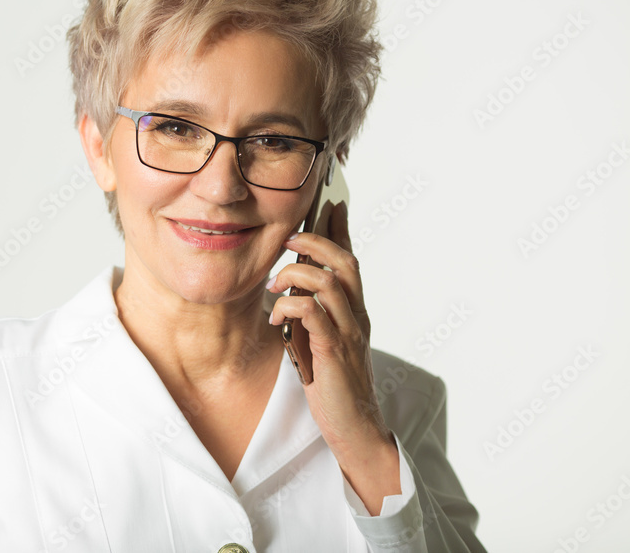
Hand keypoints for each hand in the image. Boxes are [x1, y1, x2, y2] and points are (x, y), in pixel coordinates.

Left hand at [265, 201, 399, 514]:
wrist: (354, 429)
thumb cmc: (332, 385)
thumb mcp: (320, 341)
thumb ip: (312, 314)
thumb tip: (291, 289)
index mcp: (354, 312)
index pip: (351, 261)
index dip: (341, 229)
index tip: (330, 202)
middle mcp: (357, 317)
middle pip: (346, 261)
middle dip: (315, 240)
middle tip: (286, 237)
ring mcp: (348, 334)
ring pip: (330, 282)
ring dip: (296, 275)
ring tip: (274, 285)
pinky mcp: (334, 353)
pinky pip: (314, 314)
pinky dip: (290, 307)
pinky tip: (276, 320)